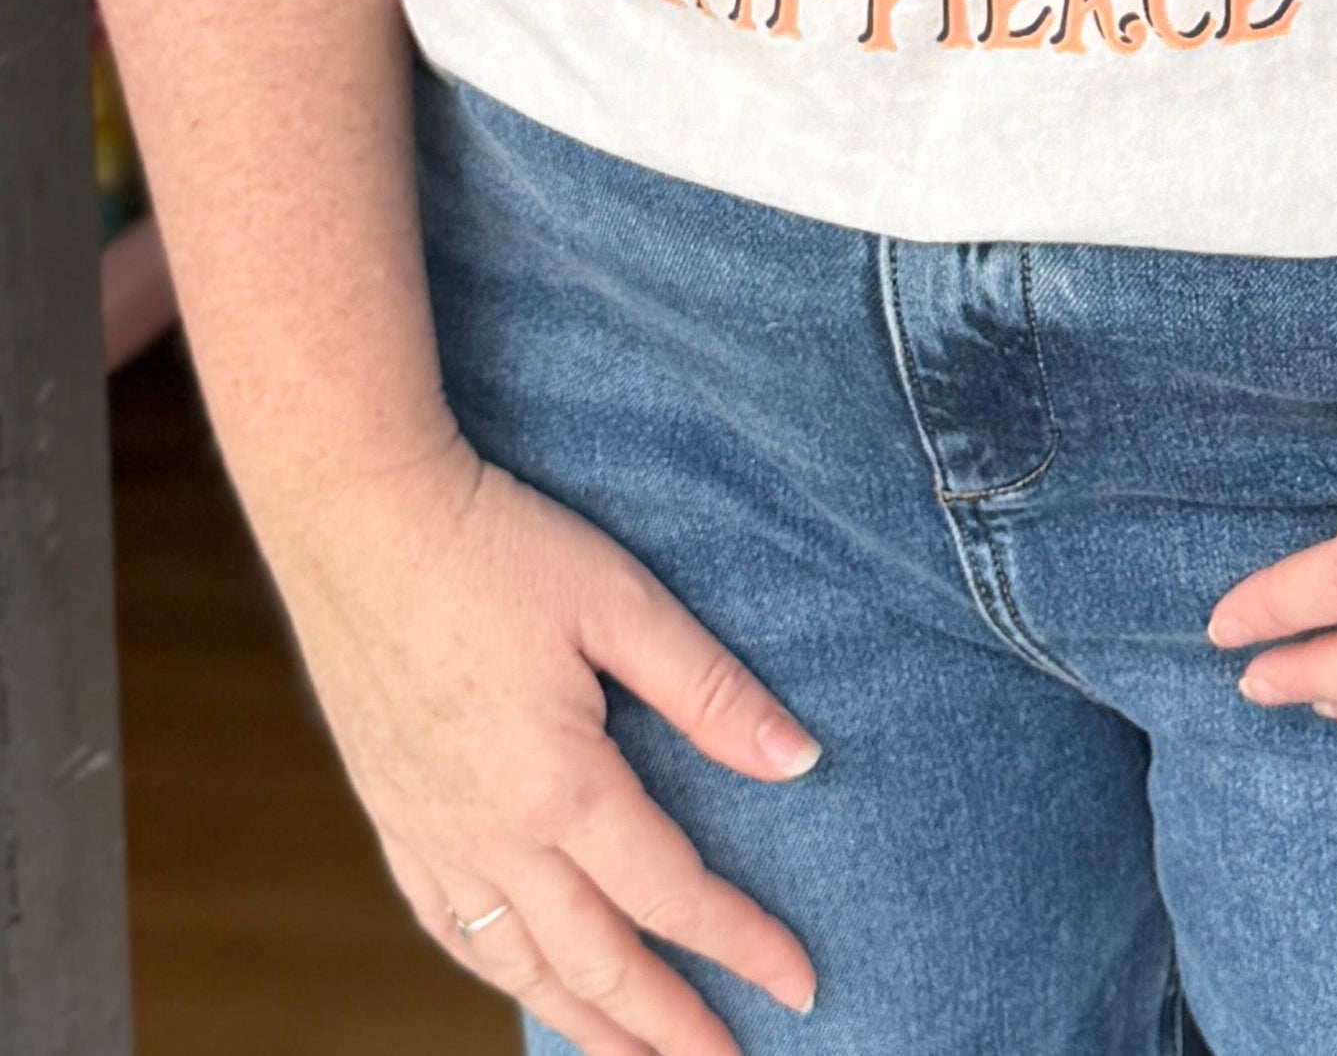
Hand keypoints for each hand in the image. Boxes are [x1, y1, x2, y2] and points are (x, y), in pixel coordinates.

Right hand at [261, 432, 821, 1048]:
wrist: (355, 512)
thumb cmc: (493, 542)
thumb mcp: (620, 598)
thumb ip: (709, 691)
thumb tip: (799, 762)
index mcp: (557, 786)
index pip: (671, 896)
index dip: (742, 947)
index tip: (801, 987)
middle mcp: (489, 834)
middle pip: (595, 963)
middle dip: (669, 1028)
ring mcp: (430, 832)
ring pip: (517, 966)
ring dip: (585, 1025)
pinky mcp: (390, 812)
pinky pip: (450, 927)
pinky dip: (500, 973)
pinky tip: (526, 981)